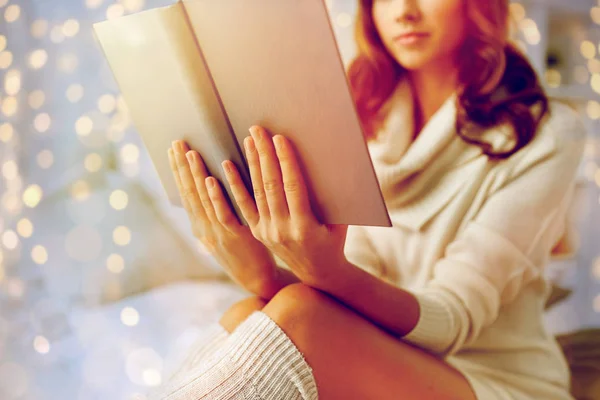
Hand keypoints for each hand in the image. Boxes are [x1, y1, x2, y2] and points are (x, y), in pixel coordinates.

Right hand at [168, 140, 278, 294]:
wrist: (259, 280)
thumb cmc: (245, 252)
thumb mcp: (225, 232)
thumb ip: (216, 211)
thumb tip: (209, 186)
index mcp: (201, 226)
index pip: (186, 193)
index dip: (178, 171)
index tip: (173, 149)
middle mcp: (205, 229)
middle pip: (190, 193)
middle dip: (182, 167)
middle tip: (177, 143)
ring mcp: (218, 234)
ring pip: (203, 201)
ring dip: (196, 176)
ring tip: (190, 153)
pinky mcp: (236, 238)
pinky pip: (224, 214)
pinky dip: (216, 197)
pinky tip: (211, 180)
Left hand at [225, 125, 349, 286]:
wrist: (319, 273)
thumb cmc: (334, 240)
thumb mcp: (340, 221)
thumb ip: (331, 196)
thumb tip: (330, 161)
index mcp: (305, 227)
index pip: (292, 187)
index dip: (285, 161)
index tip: (279, 139)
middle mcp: (282, 230)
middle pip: (271, 185)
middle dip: (264, 155)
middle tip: (259, 130)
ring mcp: (267, 232)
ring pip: (257, 192)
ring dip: (252, 163)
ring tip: (249, 139)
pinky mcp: (258, 232)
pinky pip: (244, 205)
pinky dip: (235, 184)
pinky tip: (228, 165)